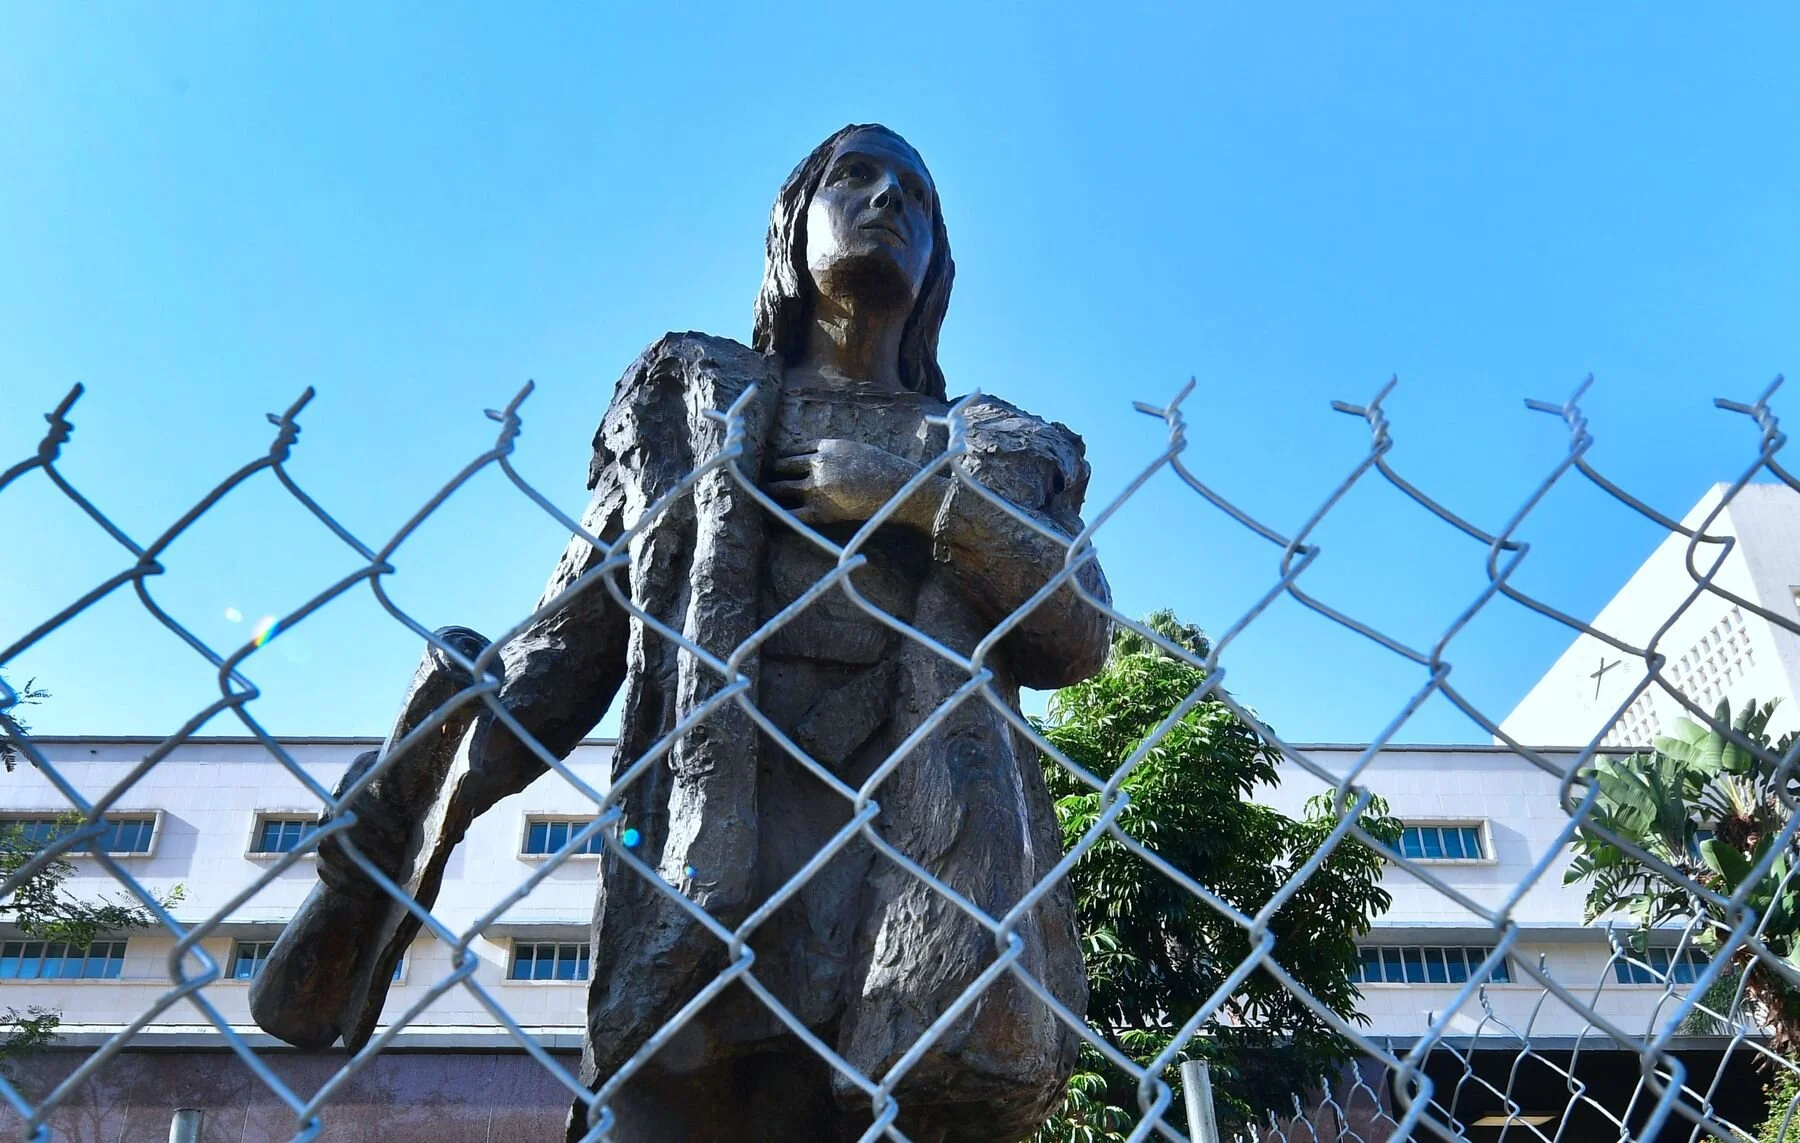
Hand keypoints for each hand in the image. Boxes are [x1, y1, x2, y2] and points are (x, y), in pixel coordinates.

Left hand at [767, 439, 923, 526]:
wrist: (901, 489)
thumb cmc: (886, 471)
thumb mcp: (857, 450)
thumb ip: (836, 453)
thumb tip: (820, 460)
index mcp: (827, 446)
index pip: (793, 450)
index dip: (782, 459)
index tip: (774, 465)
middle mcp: (817, 463)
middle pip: (782, 466)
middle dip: (771, 473)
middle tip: (759, 481)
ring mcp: (817, 486)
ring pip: (780, 487)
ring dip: (768, 492)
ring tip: (760, 497)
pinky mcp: (821, 510)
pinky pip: (789, 514)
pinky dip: (775, 514)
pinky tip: (768, 516)